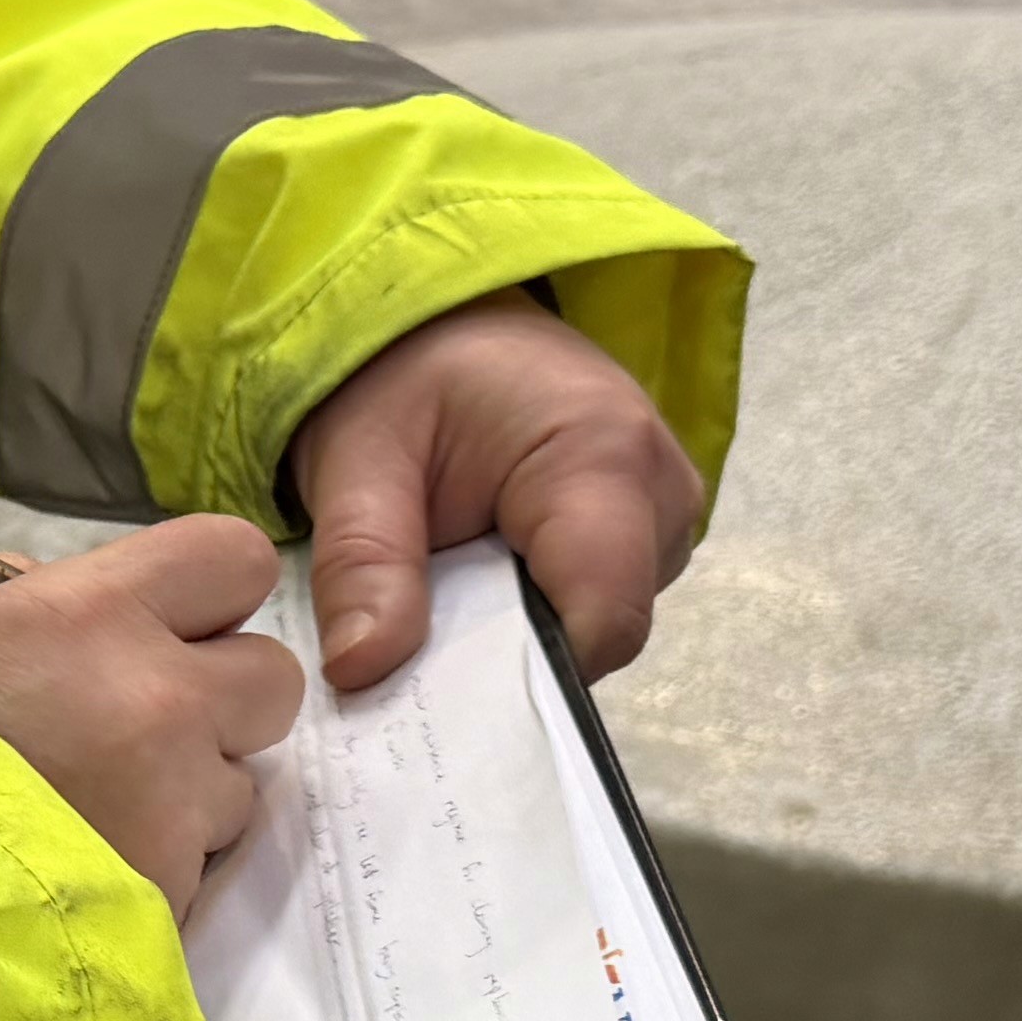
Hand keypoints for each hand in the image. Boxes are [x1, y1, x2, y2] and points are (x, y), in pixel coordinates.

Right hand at [0, 513, 306, 919]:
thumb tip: (47, 589)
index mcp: (93, 613)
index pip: (233, 560)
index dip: (208, 593)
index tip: (169, 625)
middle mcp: (159, 699)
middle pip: (271, 679)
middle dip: (220, 702)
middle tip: (141, 730)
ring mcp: (174, 806)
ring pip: (237, 790)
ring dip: (185, 800)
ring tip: (87, 821)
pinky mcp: (171, 894)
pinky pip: (195, 873)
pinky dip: (153, 874)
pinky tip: (73, 877)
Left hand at [290, 290, 706, 693]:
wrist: (451, 319)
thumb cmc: (407, 370)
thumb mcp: (357, 456)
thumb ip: (362, 561)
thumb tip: (363, 671)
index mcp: (604, 456)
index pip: (602, 620)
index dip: (523, 679)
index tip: (435, 701)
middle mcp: (663, 494)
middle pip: (596, 635)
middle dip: (503, 665)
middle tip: (409, 663)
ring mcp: (664, 521)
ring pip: (593, 631)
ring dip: (512, 640)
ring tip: (435, 613)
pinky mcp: (646, 538)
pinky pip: (591, 608)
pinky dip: (526, 621)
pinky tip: (468, 601)